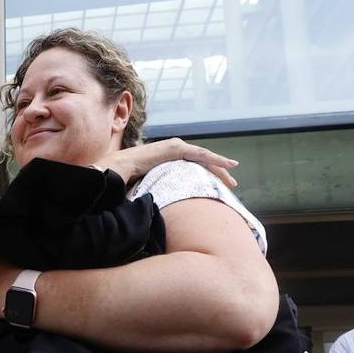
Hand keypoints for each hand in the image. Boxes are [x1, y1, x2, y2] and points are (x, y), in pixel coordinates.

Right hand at [97, 138, 238, 187]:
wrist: (120, 169)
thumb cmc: (130, 179)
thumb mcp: (151, 183)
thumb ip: (162, 188)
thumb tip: (166, 206)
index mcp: (170, 157)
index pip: (194, 165)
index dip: (209, 174)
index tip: (220, 185)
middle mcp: (175, 148)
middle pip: (202, 161)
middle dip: (218, 172)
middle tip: (232, 184)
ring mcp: (176, 146)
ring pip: (204, 157)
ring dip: (220, 167)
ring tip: (232, 178)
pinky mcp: (176, 148)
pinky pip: (200, 154)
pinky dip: (215, 160)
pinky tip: (227, 165)